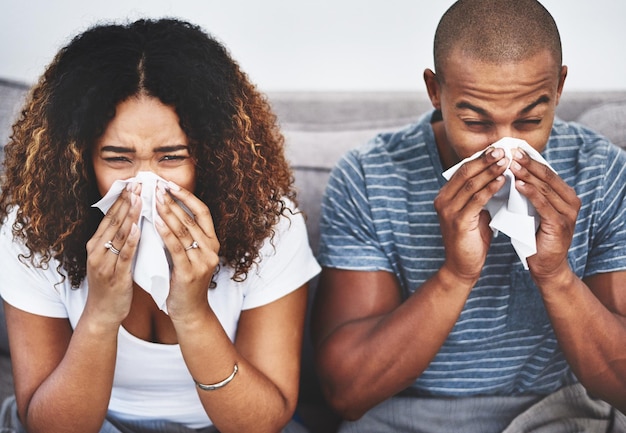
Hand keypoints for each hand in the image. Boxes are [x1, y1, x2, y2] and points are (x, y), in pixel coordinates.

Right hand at [85, 184, 140, 327]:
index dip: (121, 199)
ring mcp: (104, 263)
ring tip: (140, 199)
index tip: (133, 183)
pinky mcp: (114, 275)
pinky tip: (139, 228)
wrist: (103, 313)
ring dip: (130, 215)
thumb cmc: (112, 284)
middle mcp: (96, 250)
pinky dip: (131, 240)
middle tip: (138, 184)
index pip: (109, 216)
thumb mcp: (112, 257)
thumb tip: (134, 218)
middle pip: (113, 221)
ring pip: (118, 235)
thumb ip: (120, 239)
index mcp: (96, 243)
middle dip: (126, 201)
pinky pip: (124, 255)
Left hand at [153, 181, 220, 319]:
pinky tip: (155, 222)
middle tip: (157, 187)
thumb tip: (164, 211)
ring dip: (168, 213)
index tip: (170, 185)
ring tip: (154, 199)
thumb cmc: (185, 282)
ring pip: (184, 231)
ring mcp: (202, 262)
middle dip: (173, 201)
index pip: (203, 212)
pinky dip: (165, 233)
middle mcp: (211, 250)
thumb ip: (183, 237)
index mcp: (213, 243)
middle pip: (192, 218)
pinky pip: (176, 248)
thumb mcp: (189, 255)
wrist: (190, 311)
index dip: (187, 196)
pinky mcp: (190, 273)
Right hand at [434, 147, 507, 281]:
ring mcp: (448, 211)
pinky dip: (490, 188)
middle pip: (465, 173)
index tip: (497, 148)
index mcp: (445, 196)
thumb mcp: (475, 212)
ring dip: (490, 171)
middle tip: (502, 149)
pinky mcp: (457, 222)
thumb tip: (499, 175)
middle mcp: (442, 201)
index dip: (480, 158)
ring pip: (471, 184)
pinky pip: (477, 200)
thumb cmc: (472, 239)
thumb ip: (480, 195)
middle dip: (485, 160)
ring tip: (506, 161)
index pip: (462, 170)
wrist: (462, 266)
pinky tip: (503, 180)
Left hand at [510, 148, 580, 282]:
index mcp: (565, 195)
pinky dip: (530, 193)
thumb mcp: (533, 210)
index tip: (513, 149)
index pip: (547, 172)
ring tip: (510, 164)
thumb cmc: (535, 236)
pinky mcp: (560, 225)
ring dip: (526, 175)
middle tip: (510, 151)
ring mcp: (567, 213)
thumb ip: (530, 193)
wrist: (545, 266)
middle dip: (527, 163)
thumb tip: (512, 171)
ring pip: (544, 188)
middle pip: (547, 176)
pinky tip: (517, 184)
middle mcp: (571, 201)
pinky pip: (543, 204)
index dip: (530, 160)